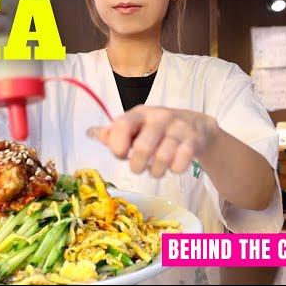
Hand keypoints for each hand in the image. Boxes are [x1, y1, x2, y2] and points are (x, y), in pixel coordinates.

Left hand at [88, 105, 219, 177]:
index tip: (120, 155)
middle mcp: (159, 117)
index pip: (122, 126)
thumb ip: (113, 133)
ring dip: (156, 171)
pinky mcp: (194, 140)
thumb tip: (89, 133)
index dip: (117, 145)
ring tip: (156, 170)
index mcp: (139, 114)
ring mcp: (178, 128)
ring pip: (162, 158)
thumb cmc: (157, 129)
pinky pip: (181, 163)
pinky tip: (173, 166)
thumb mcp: (135, 127)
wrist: (195, 125)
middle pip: (142, 147)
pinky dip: (174, 170)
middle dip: (137, 165)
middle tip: (139, 168)